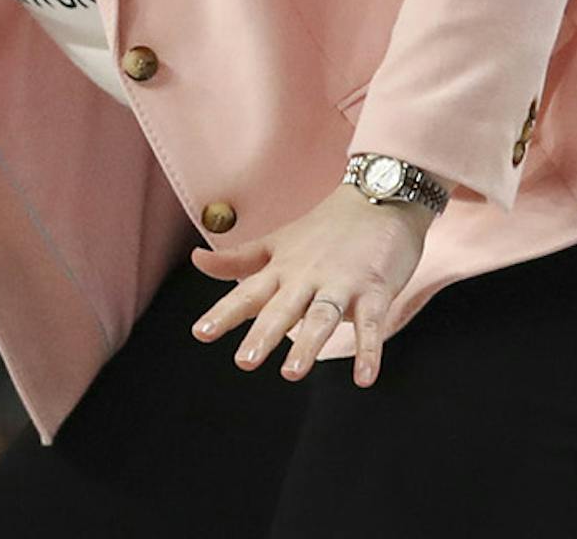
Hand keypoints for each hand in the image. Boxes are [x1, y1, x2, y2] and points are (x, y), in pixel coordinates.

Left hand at [190, 184, 431, 386]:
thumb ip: (238, 260)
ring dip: (308, 343)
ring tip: (292, 372)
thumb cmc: (326, 228)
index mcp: (282, 268)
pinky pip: (371, 323)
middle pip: (283, 307)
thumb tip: (196, 260)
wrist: (380, 197)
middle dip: (264, 333)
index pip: (248, 292)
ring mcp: (342, 282)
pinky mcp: (375, 289)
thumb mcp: (277, 243)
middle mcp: (307, 276)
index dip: (224, 312)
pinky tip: (364, 378)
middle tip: (245, 361)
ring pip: (322, 315)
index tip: (200, 333)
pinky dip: (369, 351)